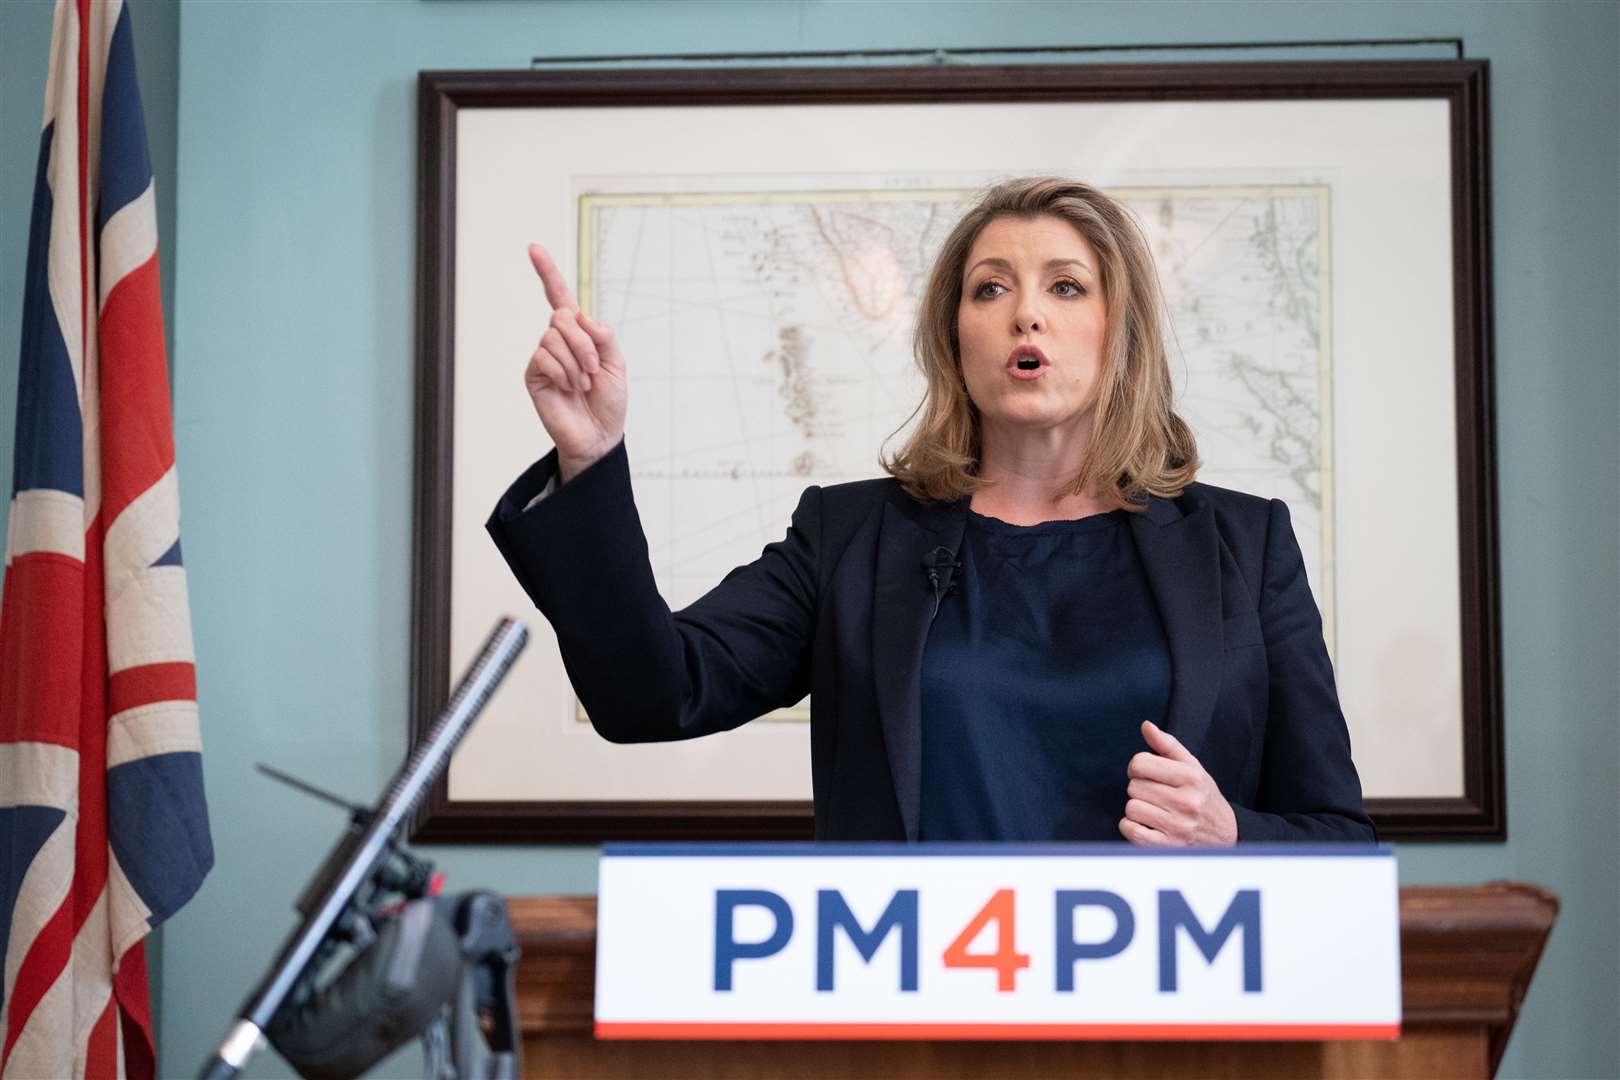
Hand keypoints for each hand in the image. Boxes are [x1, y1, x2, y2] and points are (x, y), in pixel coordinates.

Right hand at [524, 243, 626, 480]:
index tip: (533, 248)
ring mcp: (544, 357)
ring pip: (553, 337)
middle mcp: (558, 341)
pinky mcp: (534, 375)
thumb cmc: (609, 402)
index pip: (560, 297)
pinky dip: (563, 372)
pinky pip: (543, 356)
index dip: (547, 272)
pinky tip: (569, 389)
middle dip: (584, 343)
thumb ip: (603, 335)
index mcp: (580, 334)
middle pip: (562, 317)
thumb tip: (579, 316)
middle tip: (594, 370)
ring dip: (576, 363)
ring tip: (583, 385)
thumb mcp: (617, 364)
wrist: (599, 435)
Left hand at [1119, 720, 1237, 845]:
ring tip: (1154, 810)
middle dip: (1140, 788)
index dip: (1138, 767)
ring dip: (1137, 809)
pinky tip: (1147, 825)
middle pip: (1133, 786)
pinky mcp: (1168, 846)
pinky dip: (1132, 827)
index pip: (1140, 763)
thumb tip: (1146, 726)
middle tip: (1155, 795)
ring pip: (1131, 808)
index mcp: (1191, 778)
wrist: (1226, 835)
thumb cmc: (1204, 797)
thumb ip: (1168, 745)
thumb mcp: (1193, 767)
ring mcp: (1177, 827)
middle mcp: (1186, 802)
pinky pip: (1131, 830)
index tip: (1146, 774)